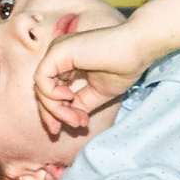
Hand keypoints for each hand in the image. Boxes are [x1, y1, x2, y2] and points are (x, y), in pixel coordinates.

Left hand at [33, 23, 154, 134]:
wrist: (138, 49)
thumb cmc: (123, 66)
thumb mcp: (97, 93)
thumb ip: (80, 104)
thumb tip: (70, 120)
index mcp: (66, 63)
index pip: (50, 90)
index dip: (55, 112)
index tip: (71, 127)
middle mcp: (58, 56)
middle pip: (42, 90)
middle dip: (50, 114)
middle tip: (59, 131)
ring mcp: (56, 52)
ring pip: (41, 88)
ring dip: (55, 109)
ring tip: (75, 118)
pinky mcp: (57, 52)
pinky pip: (41, 79)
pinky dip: (52, 95)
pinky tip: (69, 97)